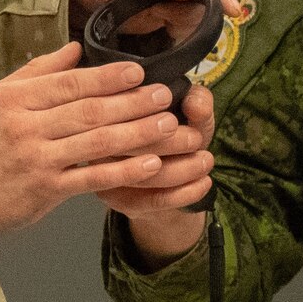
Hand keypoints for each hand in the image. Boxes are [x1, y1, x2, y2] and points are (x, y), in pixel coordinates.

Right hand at [0, 43, 197, 240]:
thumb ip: (35, 74)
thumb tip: (75, 48)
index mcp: (10, 100)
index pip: (68, 83)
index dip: (107, 76)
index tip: (138, 70)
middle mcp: (24, 127)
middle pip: (89, 109)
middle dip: (132, 101)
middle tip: (165, 93)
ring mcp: (37, 160)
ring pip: (97, 141)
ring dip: (138, 132)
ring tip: (168, 123)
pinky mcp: (47, 191)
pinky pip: (93, 178)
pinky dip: (124, 170)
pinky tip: (151, 163)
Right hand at [99, 84, 217, 268]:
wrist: (170, 179)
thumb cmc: (177, 137)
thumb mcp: (191, 114)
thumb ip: (197, 102)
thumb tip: (193, 103)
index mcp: (108, 110)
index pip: (119, 110)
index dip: (146, 108)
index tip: (174, 110)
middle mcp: (96, 141)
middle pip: (129, 144)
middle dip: (169, 142)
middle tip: (196, 139)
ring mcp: (104, 173)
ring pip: (144, 174)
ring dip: (182, 169)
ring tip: (206, 161)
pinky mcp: (118, 199)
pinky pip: (153, 199)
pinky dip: (184, 192)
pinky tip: (203, 183)